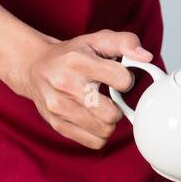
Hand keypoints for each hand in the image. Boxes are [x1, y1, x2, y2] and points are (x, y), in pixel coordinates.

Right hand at [8, 29, 151, 149]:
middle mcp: (66, 85)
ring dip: (109, 121)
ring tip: (101, 108)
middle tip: (110, 97)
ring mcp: (59, 108)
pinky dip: (99, 134)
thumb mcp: (97, 39)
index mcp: (78, 61)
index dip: (126, 80)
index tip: (118, 78)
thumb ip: (125, 42)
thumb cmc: (71, 54)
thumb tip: (146, 57)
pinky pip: (93, 142)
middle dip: (118, 106)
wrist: (34, 67)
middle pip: (112, 113)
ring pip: (104, 130)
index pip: (122, 80)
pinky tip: (93, 119)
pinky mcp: (57, 125)